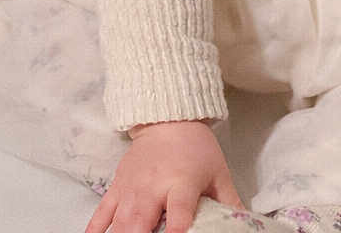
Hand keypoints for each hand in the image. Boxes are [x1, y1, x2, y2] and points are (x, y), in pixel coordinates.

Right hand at [85, 119, 242, 232]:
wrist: (168, 120)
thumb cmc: (196, 148)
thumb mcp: (218, 173)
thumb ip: (229, 202)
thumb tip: (245, 223)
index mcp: (182, 183)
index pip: (179, 213)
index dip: (178, 231)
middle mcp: (153, 188)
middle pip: (141, 222)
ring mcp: (131, 189)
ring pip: (120, 222)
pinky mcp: (117, 188)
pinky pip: (101, 214)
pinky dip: (96, 230)